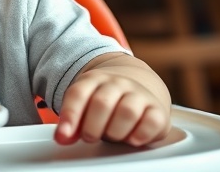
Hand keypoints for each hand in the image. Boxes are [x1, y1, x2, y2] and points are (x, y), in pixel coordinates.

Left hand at [54, 67, 170, 146]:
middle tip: (89, 137)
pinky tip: (131, 138)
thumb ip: (72, 122)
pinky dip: (140, 135)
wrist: (137, 85)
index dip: (69, 116)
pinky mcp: (158, 109)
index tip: (63, 137)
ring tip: (111, 136)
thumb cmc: (105, 101)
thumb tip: (62, 139)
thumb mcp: (84, 105)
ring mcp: (139, 94)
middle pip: (102, 103)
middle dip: (92, 127)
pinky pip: (152, 122)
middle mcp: (117, 83)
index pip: (78, 94)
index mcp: (94, 79)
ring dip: (115, 132)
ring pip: (127, 112)